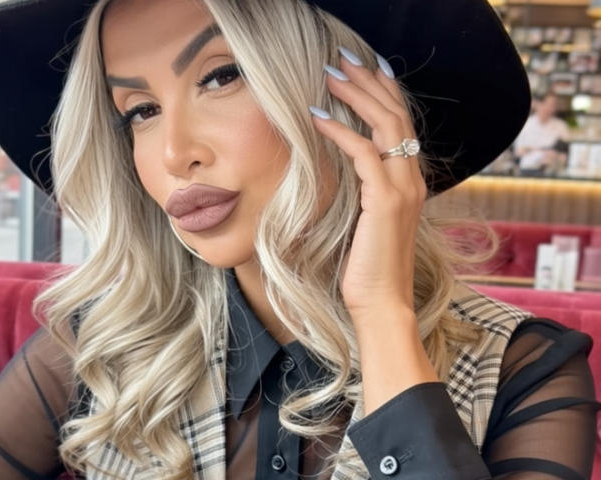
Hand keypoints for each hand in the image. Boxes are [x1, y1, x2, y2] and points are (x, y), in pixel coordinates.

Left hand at [310, 48, 425, 319]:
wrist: (380, 303)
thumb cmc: (369, 266)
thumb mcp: (368, 219)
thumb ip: (366, 189)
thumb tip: (344, 163)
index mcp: (410, 181)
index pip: (401, 123)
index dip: (383, 92)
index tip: (362, 69)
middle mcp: (413, 179)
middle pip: (396, 114)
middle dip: (369, 81)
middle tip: (343, 58)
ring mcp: (404, 189)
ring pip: (385, 125)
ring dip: (356, 96)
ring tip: (330, 74)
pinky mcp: (387, 201)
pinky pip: (363, 152)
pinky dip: (339, 130)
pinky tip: (316, 116)